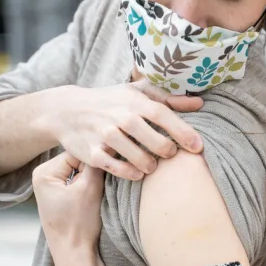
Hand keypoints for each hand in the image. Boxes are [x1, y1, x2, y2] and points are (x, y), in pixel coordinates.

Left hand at [33, 152, 109, 265]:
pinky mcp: (60, 197)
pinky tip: (97, 196)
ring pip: (81, 172)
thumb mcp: (90, 188)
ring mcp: (51, 187)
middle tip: (107, 181)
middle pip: (78, 161)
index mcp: (44, 172)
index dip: (97, 159)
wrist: (75, 255)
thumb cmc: (79, 224)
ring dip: (94, 178)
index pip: (78, 153)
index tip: (113, 165)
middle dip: (95, 169)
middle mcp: (43, 176)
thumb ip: (99, 163)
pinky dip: (90, 186)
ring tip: (101, 191)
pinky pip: (79, 182)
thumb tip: (109, 143)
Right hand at [40, 81, 203, 180]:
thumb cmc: (110, 101)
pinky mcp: (92, 153)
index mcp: (133, 101)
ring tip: (153, 165)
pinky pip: (117, 169)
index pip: (162, 115)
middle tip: (171, 154)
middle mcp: (120, 117)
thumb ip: (168, 98)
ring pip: (137, 157)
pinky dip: (131, 173)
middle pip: (152, 139)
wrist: (66, 110)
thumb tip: (199, 103)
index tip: (198, 146)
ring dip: (150, 165)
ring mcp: (105, 135)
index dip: (183, 131)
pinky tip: (137, 172)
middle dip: (167, 151)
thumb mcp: (136, 92)